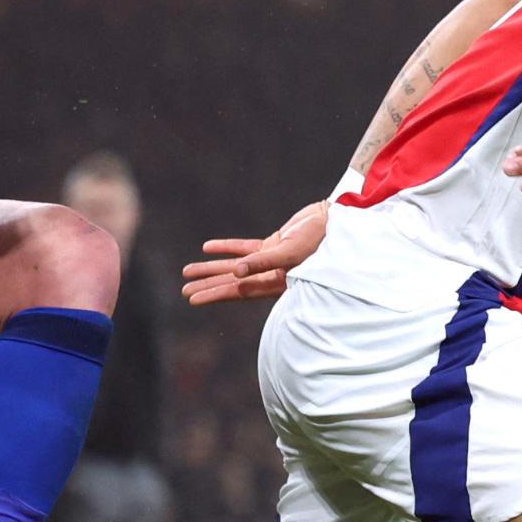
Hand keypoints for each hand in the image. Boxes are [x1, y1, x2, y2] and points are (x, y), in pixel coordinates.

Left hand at [181, 201, 328, 306]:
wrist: (337, 223)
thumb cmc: (319, 240)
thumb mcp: (291, 252)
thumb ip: (264, 262)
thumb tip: (237, 273)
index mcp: (274, 282)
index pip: (237, 291)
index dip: (214, 294)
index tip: (192, 298)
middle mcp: (270, 275)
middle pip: (232, 282)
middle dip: (208, 285)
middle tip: (184, 289)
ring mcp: (270, 260)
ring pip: (235, 266)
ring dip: (212, 267)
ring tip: (188, 271)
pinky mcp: (273, 245)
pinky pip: (245, 248)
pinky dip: (226, 248)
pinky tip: (207, 248)